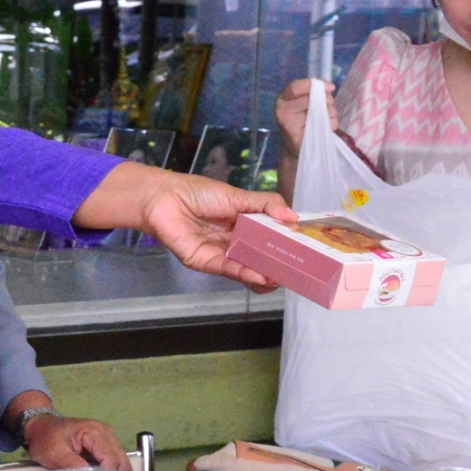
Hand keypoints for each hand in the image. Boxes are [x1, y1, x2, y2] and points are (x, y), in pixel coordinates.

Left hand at [23, 412, 129, 470]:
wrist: (40, 426)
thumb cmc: (45, 438)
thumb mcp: (54, 454)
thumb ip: (73, 466)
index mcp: (95, 432)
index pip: (110, 459)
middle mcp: (107, 434)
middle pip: (121, 461)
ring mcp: (108, 439)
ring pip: (121, 463)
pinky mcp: (106, 446)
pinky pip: (115, 462)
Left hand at [75, 163, 295, 290]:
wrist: (164, 197)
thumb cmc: (199, 193)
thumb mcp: (239, 196)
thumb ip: (266, 205)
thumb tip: (294, 217)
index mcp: (244, 227)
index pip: (270, 241)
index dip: (286, 247)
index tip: (307, 252)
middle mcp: (234, 244)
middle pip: (261, 258)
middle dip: (279, 266)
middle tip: (300, 270)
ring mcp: (220, 255)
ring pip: (247, 268)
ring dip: (266, 274)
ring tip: (284, 277)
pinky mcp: (204, 262)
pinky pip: (228, 269)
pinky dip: (245, 273)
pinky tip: (261, 275)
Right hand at [274, 77, 335, 156]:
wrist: (297, 146)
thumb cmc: (304, 118)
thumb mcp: (307, 100)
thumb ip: (315, 90)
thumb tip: (329, 87)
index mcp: (283, 98)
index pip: (296, 87)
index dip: (314, 85)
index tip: (331, 87)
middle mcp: (282, 109)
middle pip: (312, 97)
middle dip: (326, 100)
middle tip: (324, 108)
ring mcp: (288, 124)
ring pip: (322, 110)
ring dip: (330, 113)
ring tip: (322, 119)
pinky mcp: (299, 137)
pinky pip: (326, 124)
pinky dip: (331, 124)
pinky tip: (323, 128)